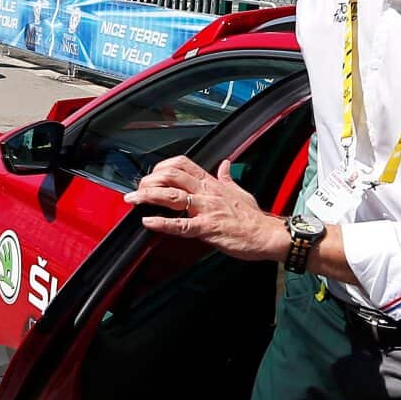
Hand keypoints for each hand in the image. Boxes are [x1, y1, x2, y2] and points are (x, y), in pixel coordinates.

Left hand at [123, 156, 288, 261]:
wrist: (266, 234)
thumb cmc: (253, 217)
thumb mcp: (240, 191)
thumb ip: (227, 178)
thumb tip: (224, 165)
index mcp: (213, 184)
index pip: (184, 164)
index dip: (163, 166)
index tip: (152, 174)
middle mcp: (207, 193)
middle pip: (173, 176)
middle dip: (150, 180)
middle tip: (137, 188)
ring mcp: (206, 210)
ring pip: (173, 197)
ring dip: (149, 196)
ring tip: (133, 198)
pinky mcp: (207, 229)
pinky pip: (181, 225)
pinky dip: (162, 223)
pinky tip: (148, 222)